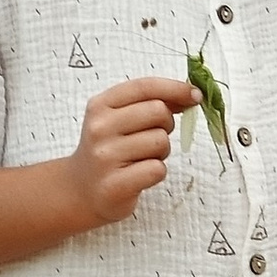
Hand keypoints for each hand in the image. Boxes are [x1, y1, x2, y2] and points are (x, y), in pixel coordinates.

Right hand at [68, 78, 198, 224]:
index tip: (195, 96)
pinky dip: (157, 172)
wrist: (81, 190)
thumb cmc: (109, 150)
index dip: (175, 88)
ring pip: (160, 141)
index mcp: (100, 106)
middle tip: (153, 137)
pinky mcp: (115, 185)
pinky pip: (157, 169)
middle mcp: (99, 128)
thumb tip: (190, 95)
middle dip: (166, 124)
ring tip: (142, 158)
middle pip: (158, 111)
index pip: (144, 87)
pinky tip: (140, 175)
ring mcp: (105, 157)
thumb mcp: (118, 119)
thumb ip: (148, 103)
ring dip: (161, 151)